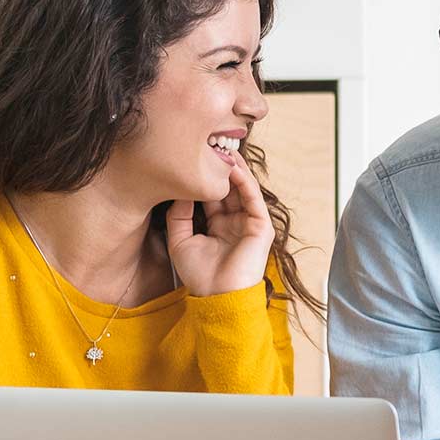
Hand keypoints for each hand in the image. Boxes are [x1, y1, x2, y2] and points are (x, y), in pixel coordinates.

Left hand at [166, 158, 274, 296]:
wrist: (217, 295)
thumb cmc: (200, 275)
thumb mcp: (180, 240)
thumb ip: (179, 215)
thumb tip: (181, 190)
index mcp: (218, 226)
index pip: (212, 195)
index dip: (205, 177)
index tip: (193, 158)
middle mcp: (235, 222)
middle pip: (229, 188)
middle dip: (221, 168)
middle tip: (210, 144)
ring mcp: (249, 223)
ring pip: (243, 189)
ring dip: (235, 169)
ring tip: (223, 148)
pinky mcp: (261, 226)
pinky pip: (253, 198)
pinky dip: (245, 182)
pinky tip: (234, 168)